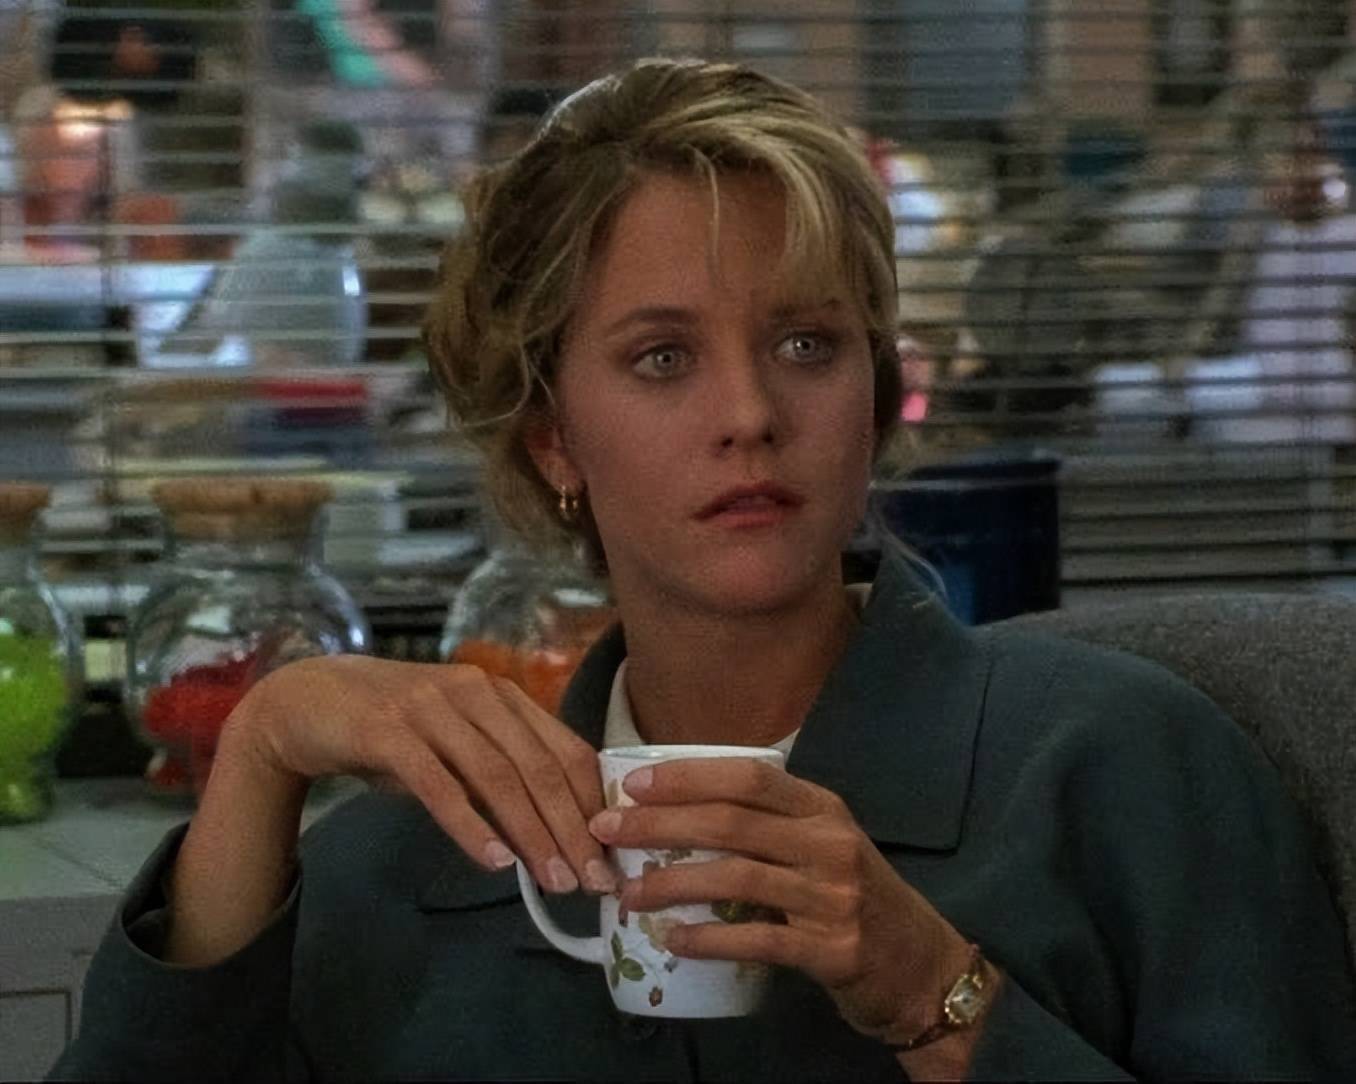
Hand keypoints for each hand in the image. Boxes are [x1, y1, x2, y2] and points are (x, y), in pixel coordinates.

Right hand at [229, 655, 615, 894]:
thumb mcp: (455, 745)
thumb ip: (499, 776)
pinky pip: (439, 785)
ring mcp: (431, 707)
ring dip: (532, 834)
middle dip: (573, 827)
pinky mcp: (388, 730)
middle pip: (539, 766)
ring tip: (555, 880)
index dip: (594, 802)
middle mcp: (475, 692)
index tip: (612, 853)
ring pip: (498, 776)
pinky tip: (495, 861)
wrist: (304, 701)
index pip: (566, 749)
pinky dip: (471, 825)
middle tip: (593, 880)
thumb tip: (556, 833)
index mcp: (502, 695)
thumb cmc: (391, 731)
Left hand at [586, 757, 973, 1041]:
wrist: (922, 967)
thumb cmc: (856, 898)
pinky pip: (758, 939)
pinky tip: (674, 941)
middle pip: (731, 822)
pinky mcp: (833, 949)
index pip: (749, 777)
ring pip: (736, 877)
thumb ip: (769, 826)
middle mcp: (830, 842)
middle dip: (660, 825)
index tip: (634, 785)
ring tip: (629, 894)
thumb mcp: (823, 845)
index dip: (688, 777)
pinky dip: (709, 939)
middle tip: (608, 832)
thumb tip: (676, 815)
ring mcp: (834, 896)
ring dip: (672, 883)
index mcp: (823, 808)